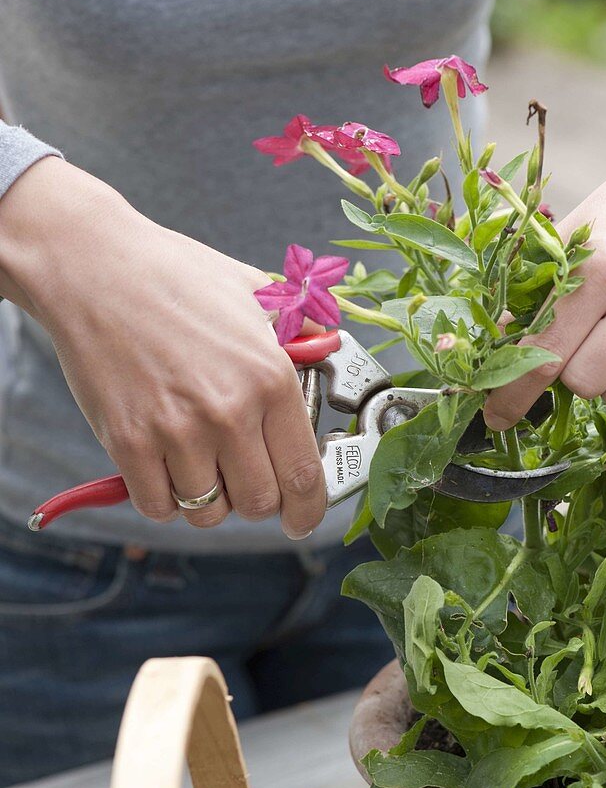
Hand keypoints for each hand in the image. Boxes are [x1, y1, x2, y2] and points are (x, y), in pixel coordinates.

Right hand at [0, 158, 325, 536]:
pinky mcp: (128, 443)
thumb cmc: (174, 277)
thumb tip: (331, 352)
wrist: (92, 266)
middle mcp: (229, 412)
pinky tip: (164, 467)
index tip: (301, 521)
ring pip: (208, 512)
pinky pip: (158, 507)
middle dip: (255, 500)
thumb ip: (299, 332)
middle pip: (259, 503)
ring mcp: (176, 431)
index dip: (308, 510)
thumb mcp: (255, 293)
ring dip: (207, 499)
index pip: (305, 475)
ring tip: (198, 463)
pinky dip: (164, 498)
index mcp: (271, 378)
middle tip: (241, 478)